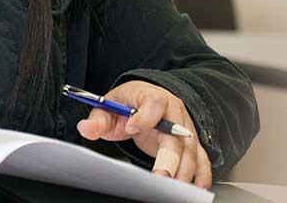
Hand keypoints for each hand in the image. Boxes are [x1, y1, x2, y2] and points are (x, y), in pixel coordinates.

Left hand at [75, 81, 210, 188]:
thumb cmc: (131, 104)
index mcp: (153, 97)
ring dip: (184, 171)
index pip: (154, 103)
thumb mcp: (111, 106)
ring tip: (175, 189)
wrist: (150, 99)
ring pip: (190, 150)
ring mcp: (185, 129)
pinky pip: (201, 159)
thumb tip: (85, 128)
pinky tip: (197, 189)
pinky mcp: (192, 144)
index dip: (145, 116)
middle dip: (170, 157)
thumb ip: (98, 119)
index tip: (132, 128)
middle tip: (161, 177)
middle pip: (176, 134)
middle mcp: (174, 112)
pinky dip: (201, 174)